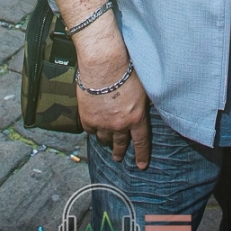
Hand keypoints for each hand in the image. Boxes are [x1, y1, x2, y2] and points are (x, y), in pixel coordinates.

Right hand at [75, 28, 149, 167]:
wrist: (103, 64)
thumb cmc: (126, 70)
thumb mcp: (143, 89)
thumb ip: (142, 105)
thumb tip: (143, 110)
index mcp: (137, 118)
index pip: (141, 143)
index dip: (142, 155)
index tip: (141, 166)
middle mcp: (120, 125)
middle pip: (120, 144)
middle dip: (120, 152)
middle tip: (119, 157)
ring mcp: (102, 123)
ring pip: (104, 139)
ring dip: (106, 141)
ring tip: (106, 143)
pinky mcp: (87, 118)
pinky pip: (90, 131)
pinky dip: (93, 130)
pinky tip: (93, 129)